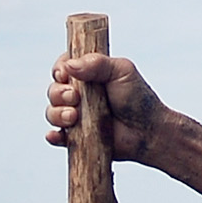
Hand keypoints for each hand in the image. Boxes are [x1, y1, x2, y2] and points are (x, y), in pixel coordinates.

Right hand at [46, 52, 167, 161]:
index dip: (59, 70)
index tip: (64, 74)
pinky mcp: (77, 138)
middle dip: (58, 93)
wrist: (149, 132)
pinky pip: (57, 137)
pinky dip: (53, 136)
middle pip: (53, 90)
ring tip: (74, 116)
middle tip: (74, 97)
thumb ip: (97, 64)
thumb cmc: (138, 98)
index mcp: (87, 75)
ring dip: (57, 113)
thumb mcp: (122, 71)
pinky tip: (57, 136)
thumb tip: (69, 65)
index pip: (63, 67)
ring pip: (52, 112)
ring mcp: (76, 117)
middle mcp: (78, 95)